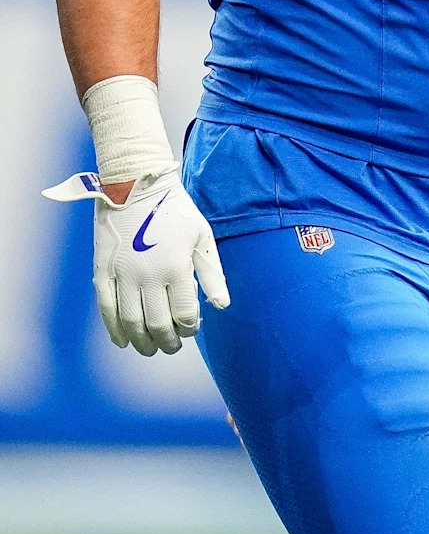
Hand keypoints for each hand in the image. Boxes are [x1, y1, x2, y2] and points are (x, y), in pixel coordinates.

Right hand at [43, 168, 228, 355]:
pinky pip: (106, 310)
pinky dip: (114, 330)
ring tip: (150, 348)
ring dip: (142, 342)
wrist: (137, 185)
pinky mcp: (102, 272)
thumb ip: (212, 274)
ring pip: (131, 323)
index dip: (189, 328)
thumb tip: (221, 305)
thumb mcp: (201, 236)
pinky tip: (123, 341)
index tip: (191, 328)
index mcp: (176, 267)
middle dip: (167, 342)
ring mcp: (122, 276)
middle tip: (171, 347)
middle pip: (157, 325)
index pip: (185, 315)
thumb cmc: (175, 210)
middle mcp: (148, 276)